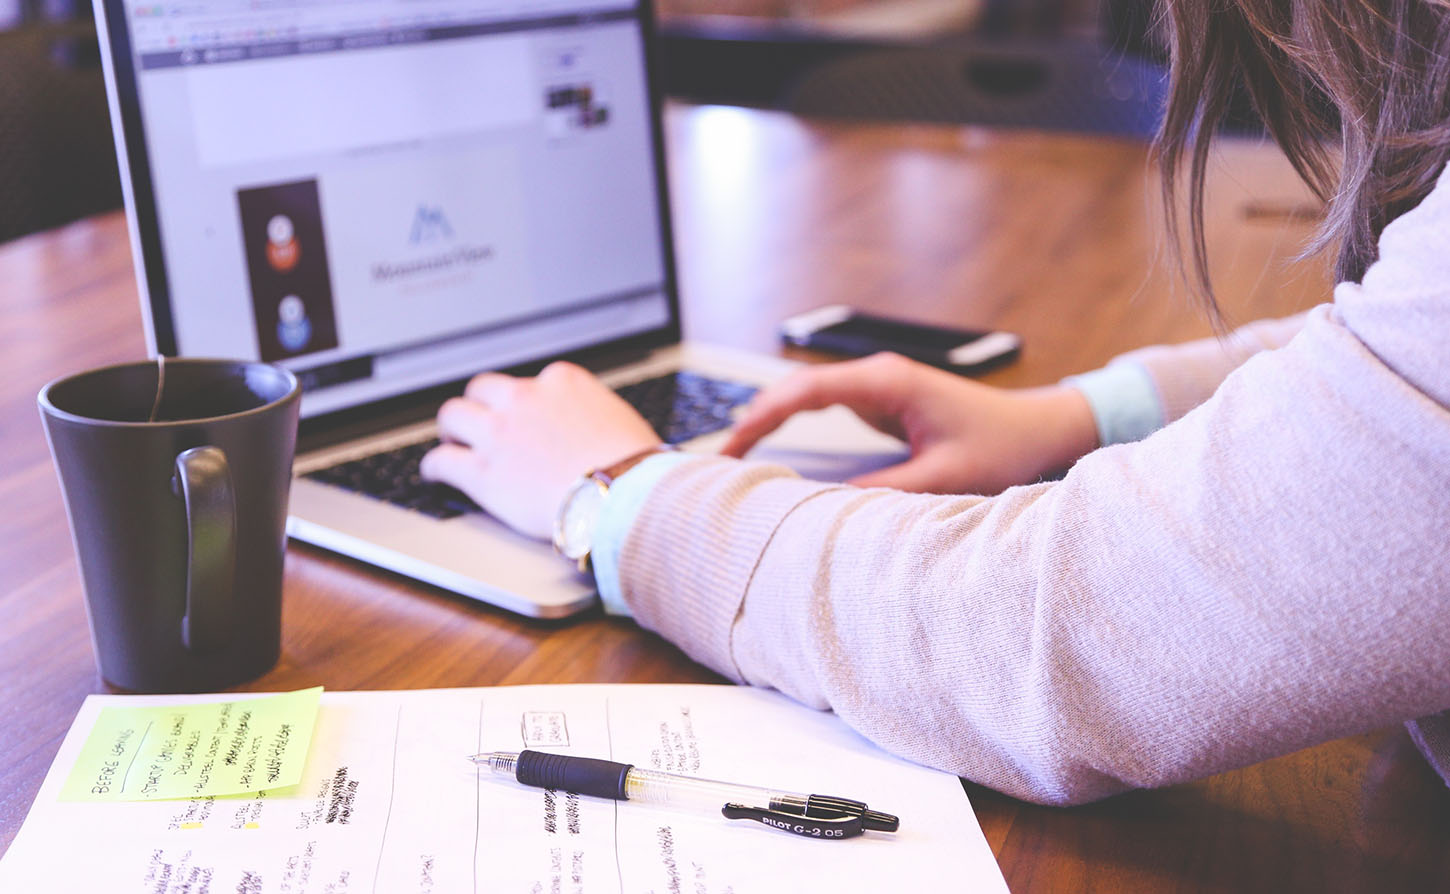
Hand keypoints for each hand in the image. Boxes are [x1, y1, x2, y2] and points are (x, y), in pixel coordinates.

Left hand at [420, 362, 660, 539]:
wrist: (624, 495)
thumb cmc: (634, 466)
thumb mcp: (619, 419)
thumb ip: (593, 414)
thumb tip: (594, 429)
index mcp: (561, 381)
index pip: (529, 382)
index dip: (522, 402)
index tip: (521, 416)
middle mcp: (524, 398)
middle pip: (483, 389)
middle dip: (480, 405)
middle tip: (479, 423)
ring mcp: (500, 433)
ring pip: (454, 415)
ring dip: (452, 429)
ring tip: (452, 443)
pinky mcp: (483, 472)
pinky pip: (441, 461)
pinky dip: (434, 467)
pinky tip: (436, 475)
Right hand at [720, 352, 1098, 494]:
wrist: (1039, 429)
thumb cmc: (1003, 446)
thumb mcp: (944, 477)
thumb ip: (885, 491)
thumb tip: (826, 508)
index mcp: (888, 382)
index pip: (806, 391)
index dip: (762, 416)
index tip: (731, 446)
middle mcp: (877, 377)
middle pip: (795, 390)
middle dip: (754, 419)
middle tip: (718, 460)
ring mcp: (879, 387)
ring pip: (806, 398)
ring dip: (770, 421)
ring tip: (734, 458)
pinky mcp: (883, 403)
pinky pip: (824, 409)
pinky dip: (793, 427)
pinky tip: (772, 449)